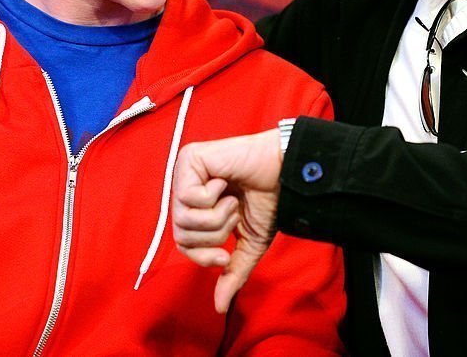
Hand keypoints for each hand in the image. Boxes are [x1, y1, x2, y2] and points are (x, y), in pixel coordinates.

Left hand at [173, 128, 282, 312]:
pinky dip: (214, 196)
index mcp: (198, 207)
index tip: (224, 257)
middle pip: (181, 234)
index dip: (203, 256)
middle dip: (215, 233)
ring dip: (217, 216)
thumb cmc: (269, 201)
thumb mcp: (249, 244)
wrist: (285, 173)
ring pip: (183, 218)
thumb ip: (233, 273)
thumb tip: (220, 308)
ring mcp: (185, 172)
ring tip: (231, 197)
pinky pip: (189, 196)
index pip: (183, 244)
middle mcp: (187, 189)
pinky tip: (224, 180)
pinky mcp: (189, 159)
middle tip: (234, 213)